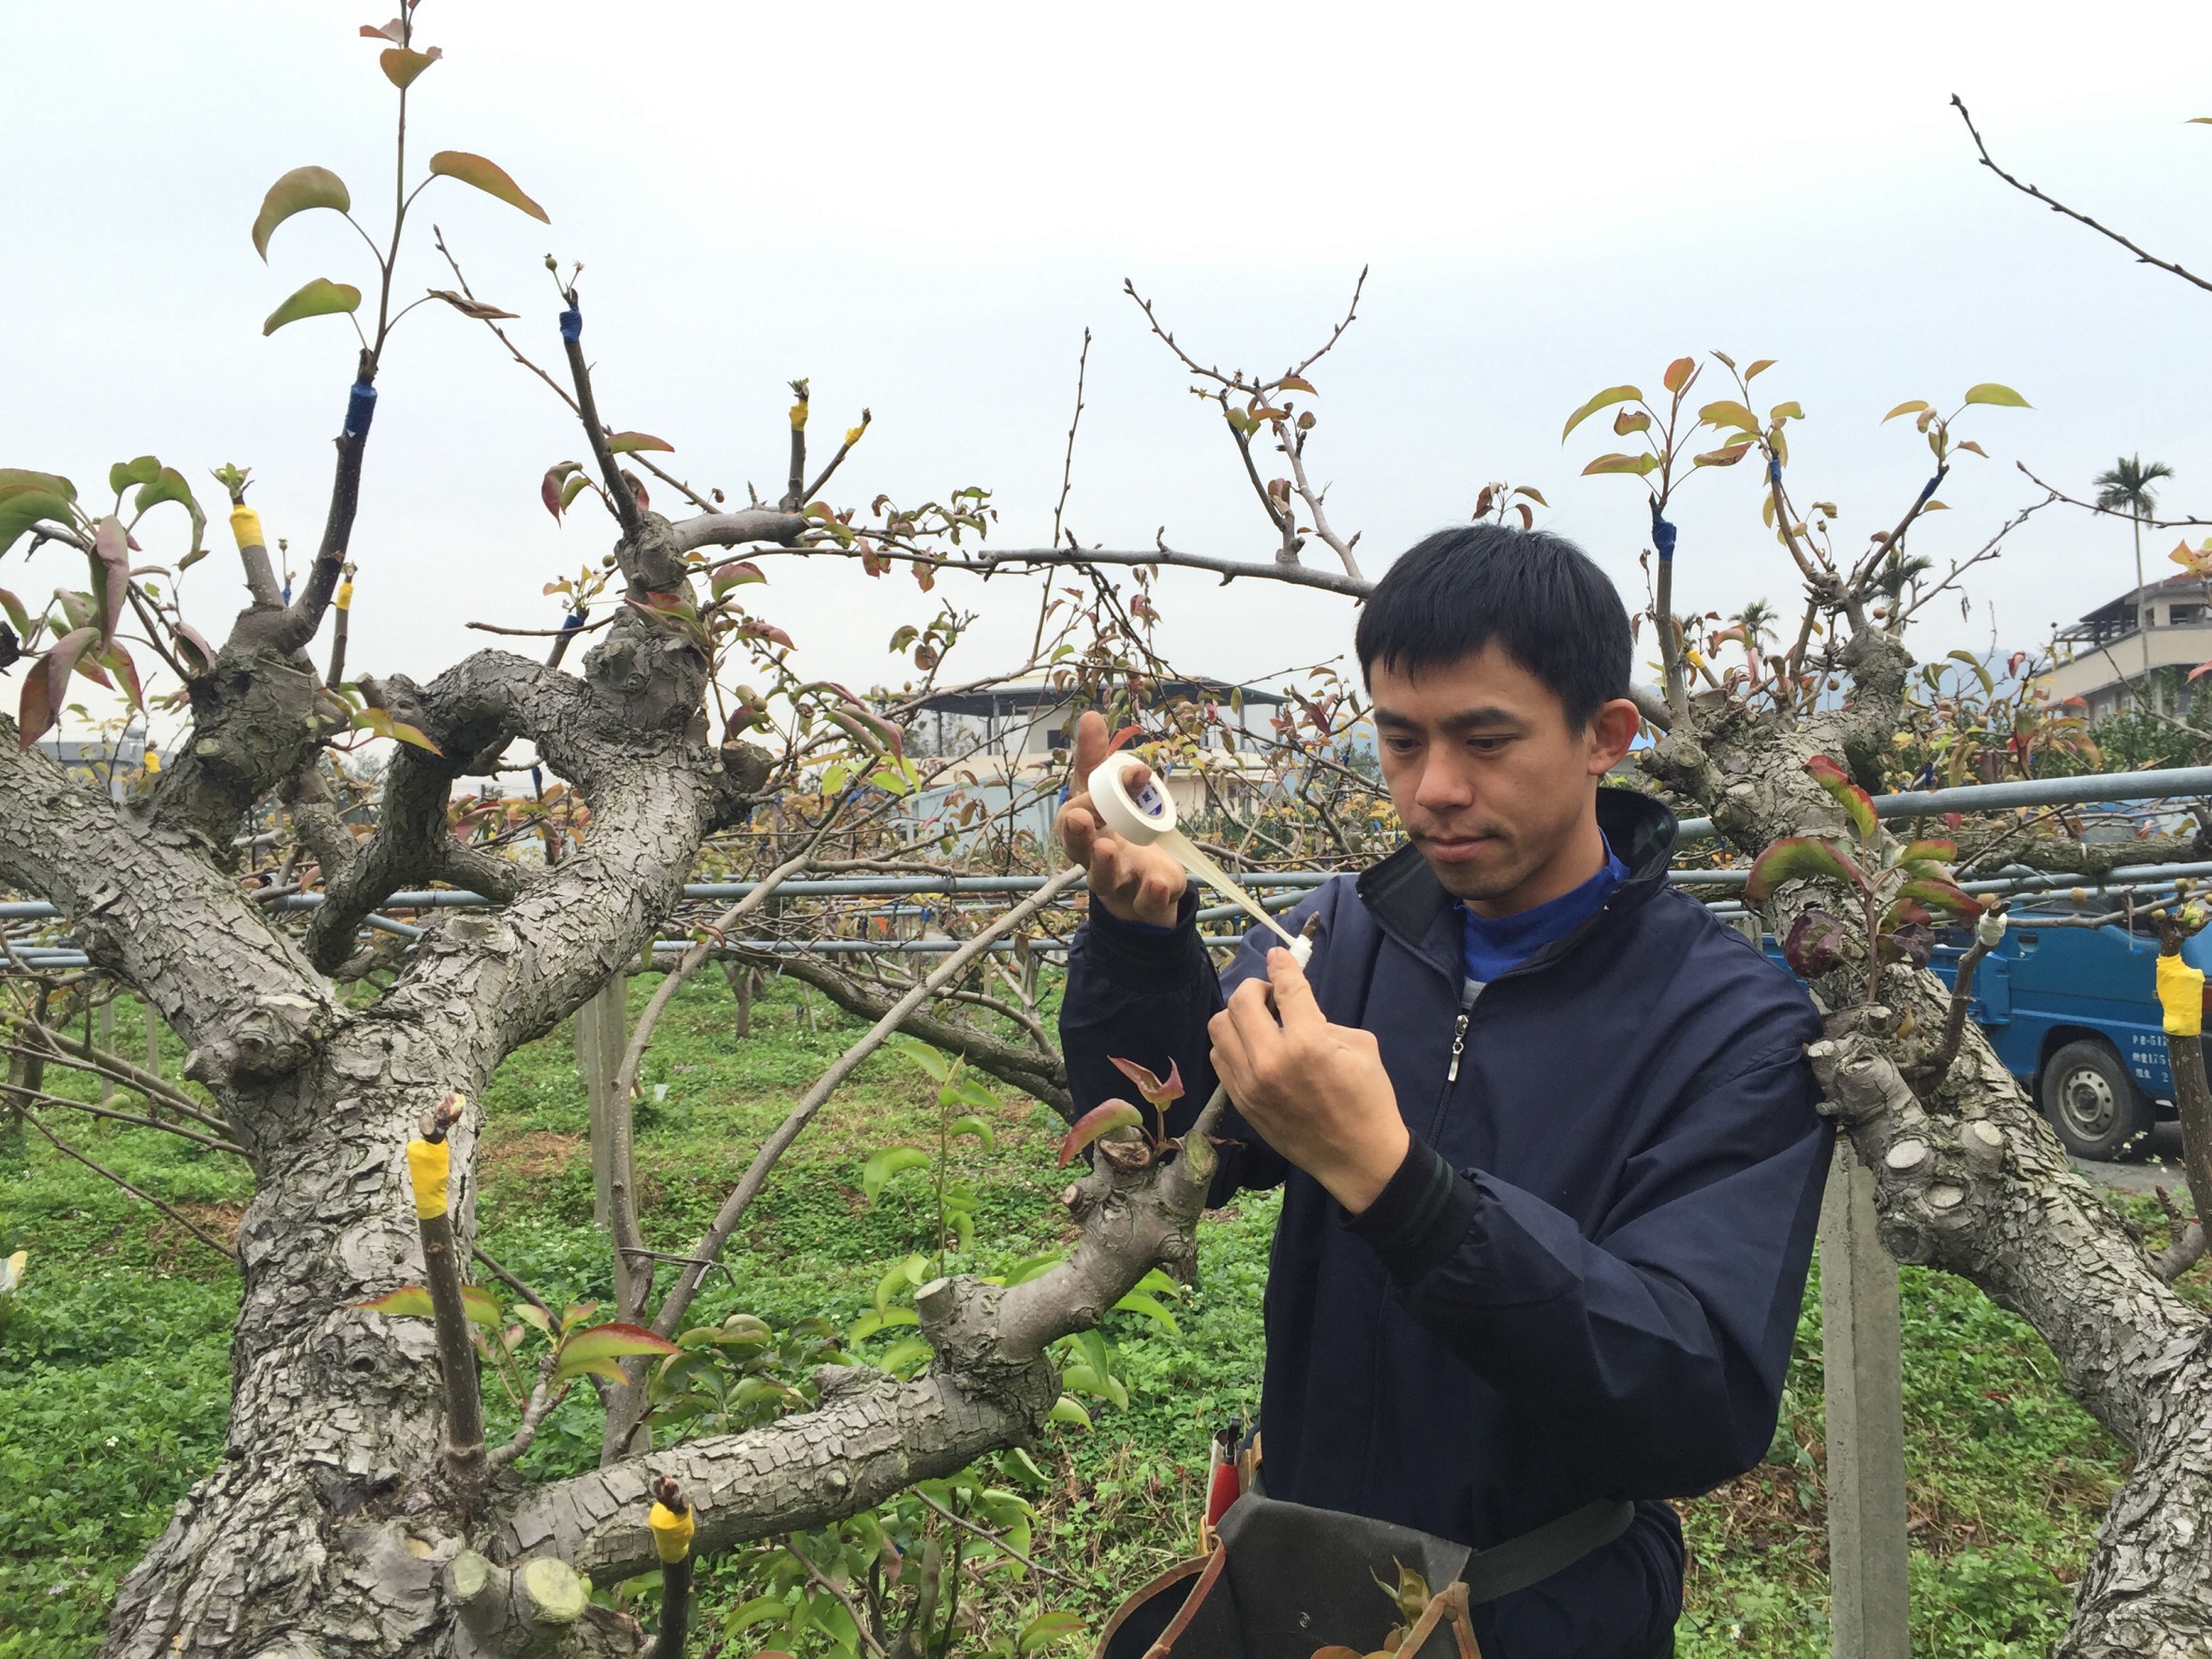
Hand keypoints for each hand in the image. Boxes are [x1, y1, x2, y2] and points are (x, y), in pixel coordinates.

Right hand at [1055, 709, 1186, 926]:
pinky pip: (1144, 902)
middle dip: (1078, 834)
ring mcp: (1119, 882)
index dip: (1094, 797)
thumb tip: (1090, 716)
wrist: (1146, 882)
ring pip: (1104, 880)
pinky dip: (1151, 894)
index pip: (1077, 814)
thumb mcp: (1107, 795)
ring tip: (1110, 848)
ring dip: (1105, 865)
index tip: (1132, 774)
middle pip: (1079, 851)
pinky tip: (1159, 882)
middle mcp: (1094, 858)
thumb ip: (1097, 760)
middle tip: (1079, 817)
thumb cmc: (1117, 831)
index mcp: (1082, 830)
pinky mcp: (1146, 900)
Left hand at [1207, 948, 1410, 1213]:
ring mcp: (1250, 1083)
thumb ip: (1323, 1020)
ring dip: (1237, 1015)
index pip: (1285, 988)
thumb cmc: (1368, 1099)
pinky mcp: (1241, 1101)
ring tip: (1259, 1023)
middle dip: (1256, 988)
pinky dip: (1231, 1044)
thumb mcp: (1360, 1047)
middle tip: (1271, 996)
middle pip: (1240, 1002)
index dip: (1281, 964)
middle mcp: (1271, 1060)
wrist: (1358, 1157)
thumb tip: (1296, 1008)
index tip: (1278, 955)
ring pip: (1220, 1027)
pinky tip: (1252, 1048)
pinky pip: (1219, 1058)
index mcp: (1307, 1043)